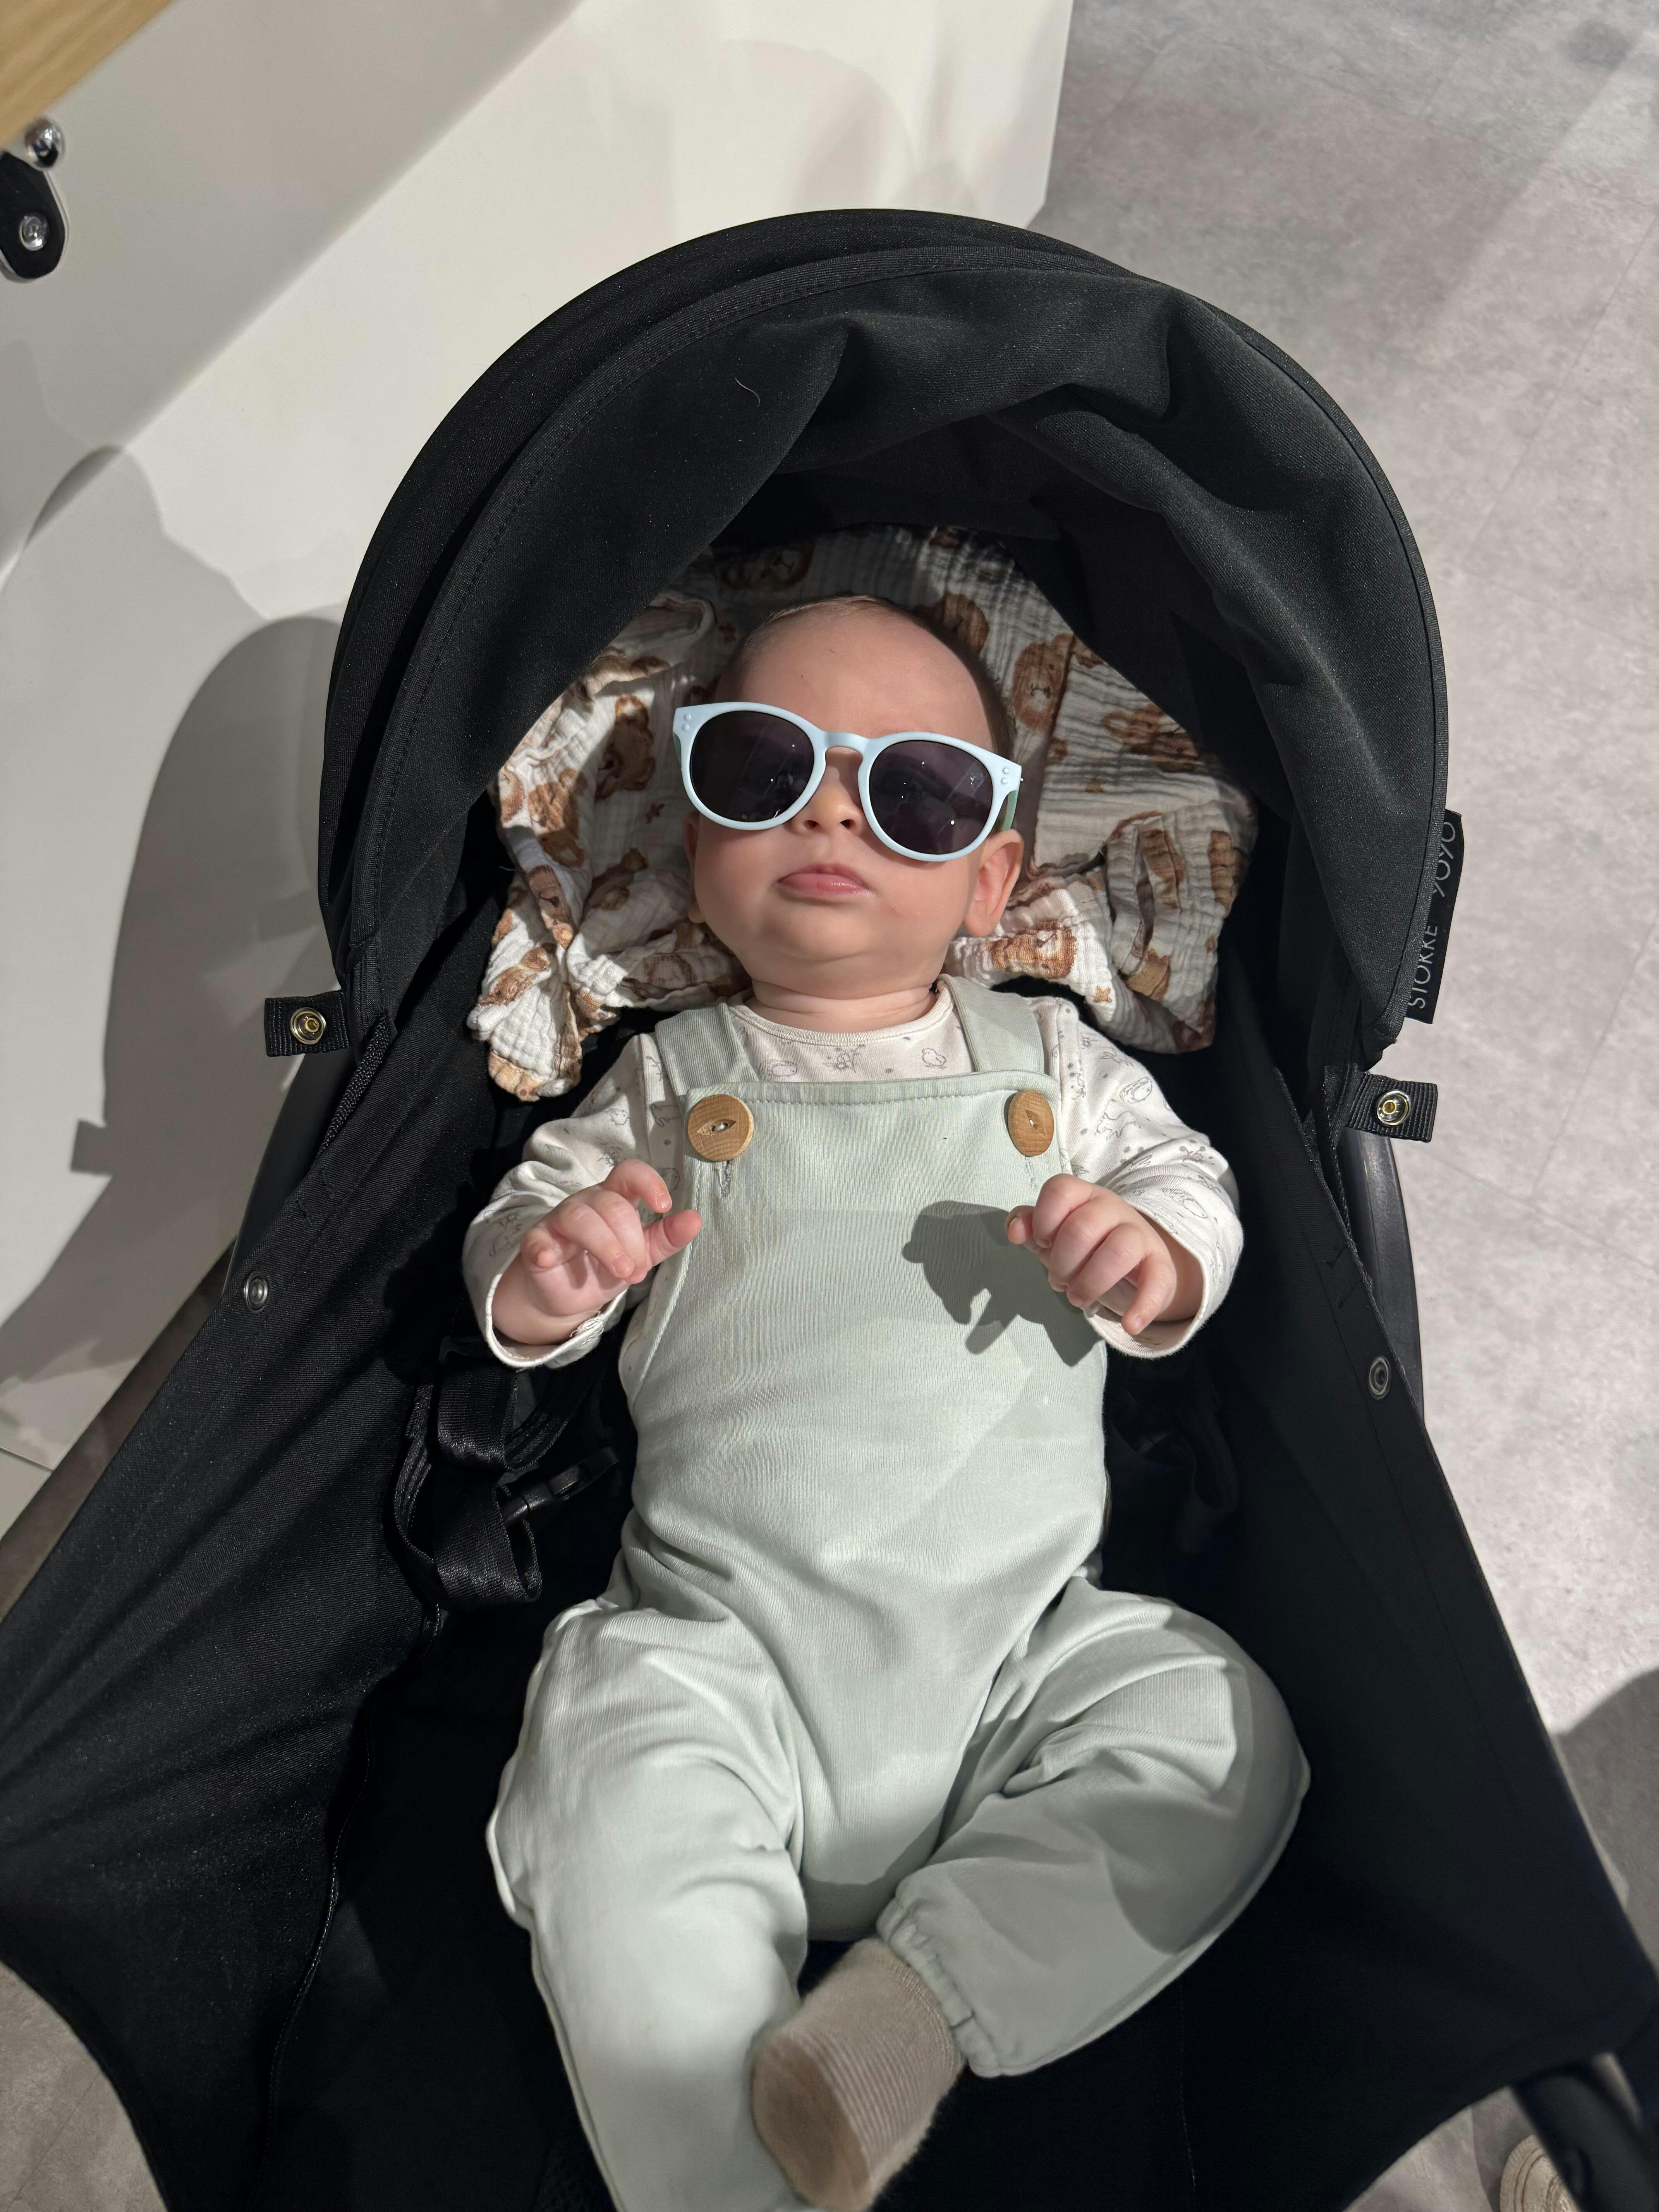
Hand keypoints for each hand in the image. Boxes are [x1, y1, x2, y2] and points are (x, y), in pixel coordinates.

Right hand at [491, 1161, 700, 1346]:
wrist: (566, 1295)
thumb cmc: (604, 1265)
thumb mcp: (642, 1253)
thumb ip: (666, 1237)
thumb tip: (695, 1219)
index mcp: (614, 1198)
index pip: (629, 1173)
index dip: (648, 1182)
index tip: (664, 1207)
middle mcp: (586, 1203)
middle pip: (612, 1206)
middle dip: (631, 1241)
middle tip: (637, 1272)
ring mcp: (559, 1221)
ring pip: (581, 1218)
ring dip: (606, 1247)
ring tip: (623, 1273)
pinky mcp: (536, 1242)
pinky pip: (537, 1239)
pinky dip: (544, 1248)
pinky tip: (550, 1259)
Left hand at [1006, 1175, 1198, 1336]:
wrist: (1135, 1261)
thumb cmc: (1084, 1245)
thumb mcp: (1052, 1233)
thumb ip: (1028, 1225)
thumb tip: (1015, 1230)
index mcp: (1082, 1196)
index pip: (1060, 1190)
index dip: (1043, 1220)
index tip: (1043, 1243)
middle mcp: (1112, 1209)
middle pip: (1082, 1228)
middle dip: (1062, 1263)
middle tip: (1059, 1281)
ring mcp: (1139, 1235)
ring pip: (1119, 1250)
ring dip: (1091, 1283)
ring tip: (1078, 1299)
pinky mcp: (1160, 1265)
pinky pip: (1156, 1281)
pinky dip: (1143, 1306)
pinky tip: (1129, 1324)